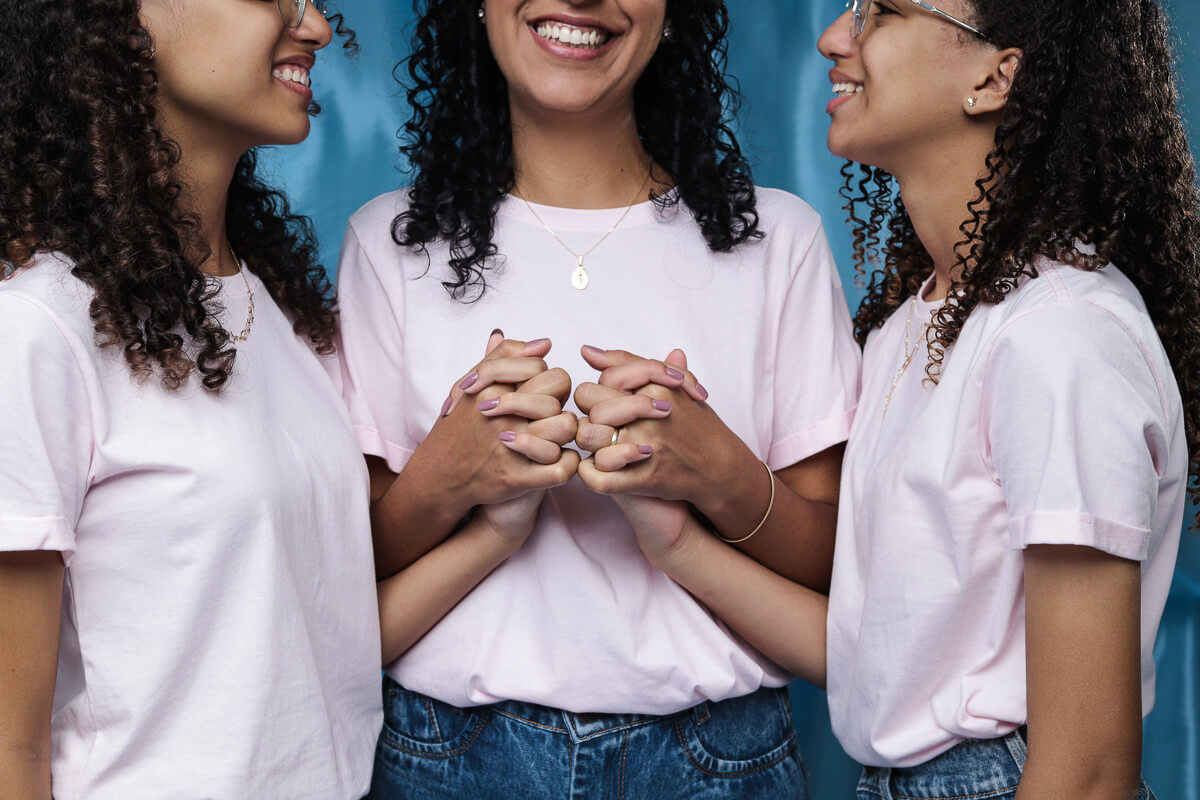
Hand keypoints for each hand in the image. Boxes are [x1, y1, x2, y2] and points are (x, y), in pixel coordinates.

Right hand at [405, 332, 578, 522]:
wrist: (438, 475)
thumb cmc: (460, 427)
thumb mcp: (470, 386)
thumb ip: (503, 358)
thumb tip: (544, 344)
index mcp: (491, 390)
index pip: (540, 366)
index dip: (542, 378)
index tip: (533, 393)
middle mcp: (501, 416)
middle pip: (558, 390)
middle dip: (555, 400)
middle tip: (543, 416)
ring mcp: (509, 449)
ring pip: (566, 426)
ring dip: (563, 432)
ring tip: (550, 437)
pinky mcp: (516, 479)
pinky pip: (563, 468)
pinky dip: (567, 464)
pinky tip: (554, 460)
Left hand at [575, 347, 750, 506]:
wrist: (722, 468)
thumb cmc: (695, 425)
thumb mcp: (672, 386)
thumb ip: (631, 364)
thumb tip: (587, 350)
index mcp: (657, 386)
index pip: (606, 378)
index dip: (604, 392)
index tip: (616, 405)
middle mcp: (650, 412)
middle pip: (589, 403)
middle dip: (593, 414)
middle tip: (608, 426)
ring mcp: (647, 443)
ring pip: (587, 435)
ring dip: (590, 442)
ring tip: (605, 446)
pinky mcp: (645, 477)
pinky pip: (599, 477)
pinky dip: (592, 475)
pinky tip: (603, 470)